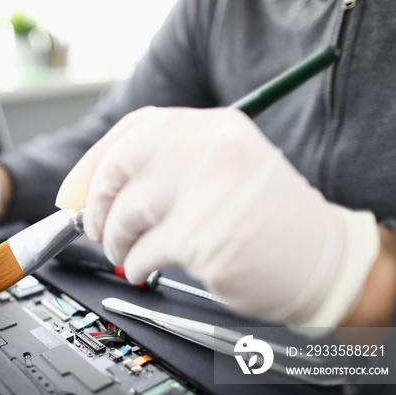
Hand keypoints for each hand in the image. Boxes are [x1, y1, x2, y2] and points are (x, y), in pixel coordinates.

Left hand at [56, 106, 379, 328]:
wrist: (320, 262)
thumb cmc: (267, 220)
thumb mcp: (223, 170)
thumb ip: (165, 168)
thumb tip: (90, 190)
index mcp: (214, 127)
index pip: (134, 130)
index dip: (93, 163)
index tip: (75, 192)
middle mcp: (210, 149)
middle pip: (119, 166)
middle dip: (95, 204)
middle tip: (95, 227)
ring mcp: (207, 191)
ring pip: (125, 212)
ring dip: (115, 240)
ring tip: (126, 252)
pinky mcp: (203, 238)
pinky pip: (143, 251)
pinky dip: (135, 264)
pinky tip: (146, 267)